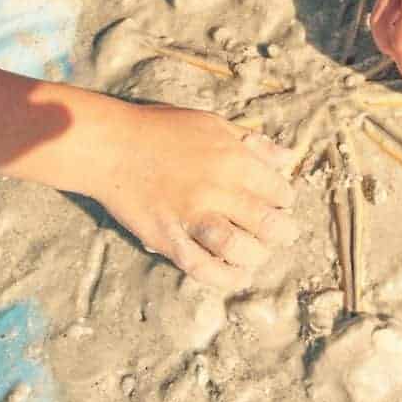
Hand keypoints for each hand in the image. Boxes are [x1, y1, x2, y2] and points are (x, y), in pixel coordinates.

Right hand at [91, 106, 298, 289]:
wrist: (112, 145)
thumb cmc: (164, 129)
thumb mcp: (215, 124)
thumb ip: (254, 143)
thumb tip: (289, 157)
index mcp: (234, 159)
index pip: (279, 190)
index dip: (285, 200)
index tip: (281, 204)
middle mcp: (218, 190)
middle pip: (268, 225)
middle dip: (283, 233)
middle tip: (283, 234)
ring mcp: (192, 216)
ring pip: (239, 249)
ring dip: (257, 257)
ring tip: (260, 254)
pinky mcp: (167, 237)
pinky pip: (201, 266)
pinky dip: (225, 277)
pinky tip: (238, 275)